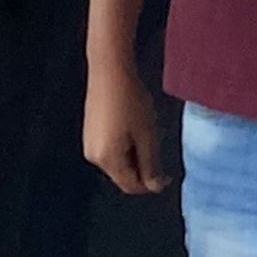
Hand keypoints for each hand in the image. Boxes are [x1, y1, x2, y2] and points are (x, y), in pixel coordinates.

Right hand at [83, 62, 170, 194]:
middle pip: (123, 175)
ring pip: (117, 162)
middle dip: (142, 168)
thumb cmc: (132, 101)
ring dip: (134, 156)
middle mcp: (93, 156)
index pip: (131, 186)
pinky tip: (133, 126)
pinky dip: (124, 146)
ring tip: (145, 133)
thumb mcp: (148, 135)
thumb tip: (155, 187)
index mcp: (107, 159)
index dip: (150, 184)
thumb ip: (151, 164)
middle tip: (157, 145)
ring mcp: (89, 144)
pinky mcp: (89, 132)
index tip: (168, 173)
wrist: (110, 70)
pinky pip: (110, 150)